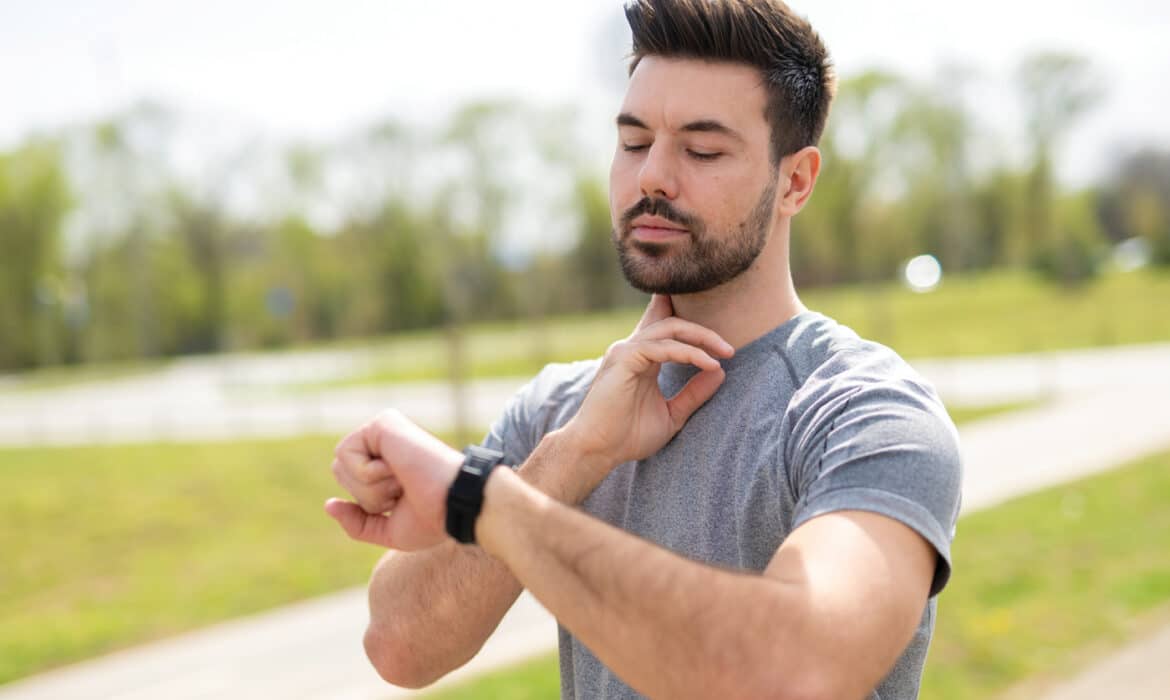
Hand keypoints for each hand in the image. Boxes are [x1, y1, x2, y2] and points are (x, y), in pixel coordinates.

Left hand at [324, 409, 462, 550]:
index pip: (348, 480)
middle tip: (403, 489)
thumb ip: (358, 523)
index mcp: (387, 461)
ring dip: (370, 486)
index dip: (369, 502)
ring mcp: (384, 428)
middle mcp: (384, 441)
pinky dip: (369, 474)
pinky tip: (397, 468)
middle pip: (339, 471)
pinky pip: (347, 453)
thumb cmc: (432, 518)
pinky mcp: (382, 422)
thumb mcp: (388, 530)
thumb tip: (328, 505)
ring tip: (402, 479)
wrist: (456, 504)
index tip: (405, 499)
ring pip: (341, 464)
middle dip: (366, 494)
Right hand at [560, 294, 732, 477]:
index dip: (687, 317)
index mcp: (642, 358)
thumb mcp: (672, 413)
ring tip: (726, 353)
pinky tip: (708, 364)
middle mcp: (632, 349)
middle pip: (673, 323)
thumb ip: (694, 393)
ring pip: (670, 329)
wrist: (598, 449)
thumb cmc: (628, 435)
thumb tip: (720, 371)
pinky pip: (663, 347)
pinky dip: (689, 353)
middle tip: (729, 348)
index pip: (664, 326)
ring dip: (701, 337)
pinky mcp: (624, 358)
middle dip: (704, 331)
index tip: (717, 330)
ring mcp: (626, 351)